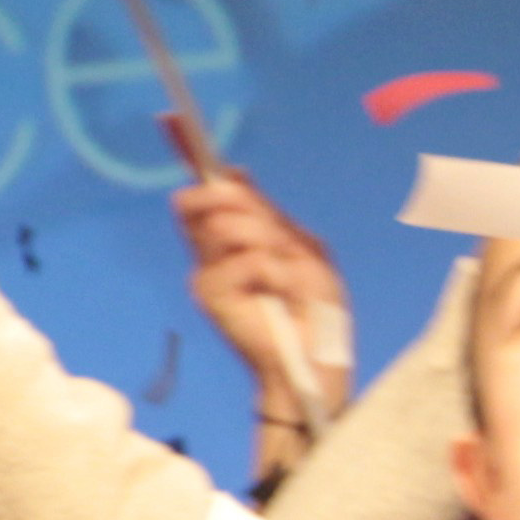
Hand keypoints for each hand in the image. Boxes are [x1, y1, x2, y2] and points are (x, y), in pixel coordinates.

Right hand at [171, 168, 350, 432]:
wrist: (315, 357)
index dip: (207, 178)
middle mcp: (212, 253)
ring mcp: (207, 273)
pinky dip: (276, 271)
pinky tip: (283, 293)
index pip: (203, 198)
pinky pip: (248, 260)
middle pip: (204, 201)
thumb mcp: (302, 249)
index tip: (217, 162)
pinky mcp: (210, 295)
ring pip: (226, 224)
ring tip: (287, 274)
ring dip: (268, 241)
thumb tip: (235, 172)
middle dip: (244, 205)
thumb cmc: (315, 307)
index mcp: (232, 240)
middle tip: (274, 235)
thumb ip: (268, 214)